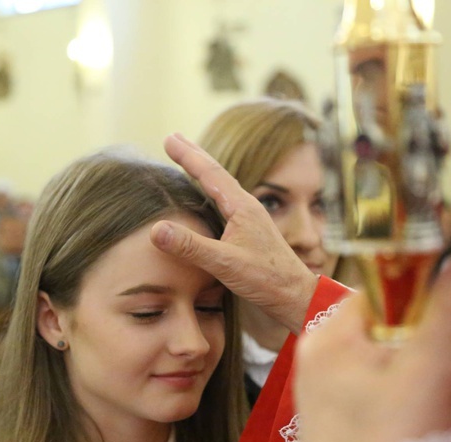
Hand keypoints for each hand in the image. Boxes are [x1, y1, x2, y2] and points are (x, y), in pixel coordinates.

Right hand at [151, 133, 317, 333]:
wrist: (295, 295)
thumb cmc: (265, 279)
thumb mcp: (224, 263)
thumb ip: (190, 246)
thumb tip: (155, 229)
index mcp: (242, 207)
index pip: (209, 173)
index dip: (187, 156)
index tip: (168, 138)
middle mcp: (247, 207)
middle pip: (216, 173)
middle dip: (193, 155)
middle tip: (173, 138)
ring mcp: (249, 219)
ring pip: (221, 186)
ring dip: (202, 171)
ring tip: (188, 161)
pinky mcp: (249, 232)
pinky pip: (224, 202)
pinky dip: (210, 191)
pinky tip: (207, 199)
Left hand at [294, 255, 450, 441]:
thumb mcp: (424, 374)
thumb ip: (446, 318)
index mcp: (330, 337)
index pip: (380, 293)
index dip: (419, 307)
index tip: (439, 337)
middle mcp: (325, 360)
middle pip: (397, 334)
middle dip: (432, 364)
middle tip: (437, 389)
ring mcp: (334, 393)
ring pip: (402, 372)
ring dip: (431, 395)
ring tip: (429, 423)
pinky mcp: (346, 422)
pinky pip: (392, 401)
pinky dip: (416, 417)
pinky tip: (421, 438)